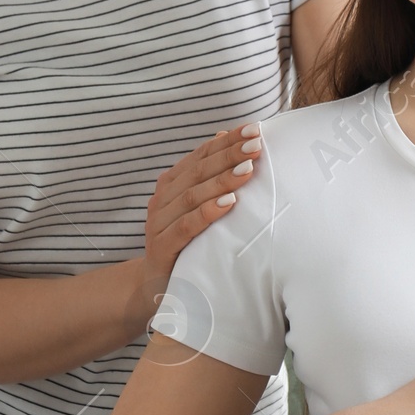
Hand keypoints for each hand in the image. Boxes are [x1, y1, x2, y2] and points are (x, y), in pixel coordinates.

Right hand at [140, 126, 263, 309]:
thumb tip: (227, 135)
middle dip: (229, 156)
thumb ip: (209, 175)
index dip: (227, 141)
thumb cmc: (188, 242)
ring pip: (193, 195)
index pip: (201, 155)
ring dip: (222, 180)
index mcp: (172, 183)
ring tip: (248, 170)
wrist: (158, 286)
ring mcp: (159, 222)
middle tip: (256, 145)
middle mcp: (162, 198)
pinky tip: (228, 203)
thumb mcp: (199, 207)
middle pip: (198, 171)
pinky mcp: (162, 247)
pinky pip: (187, 226)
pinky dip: (208, 212)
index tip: (254, 129)